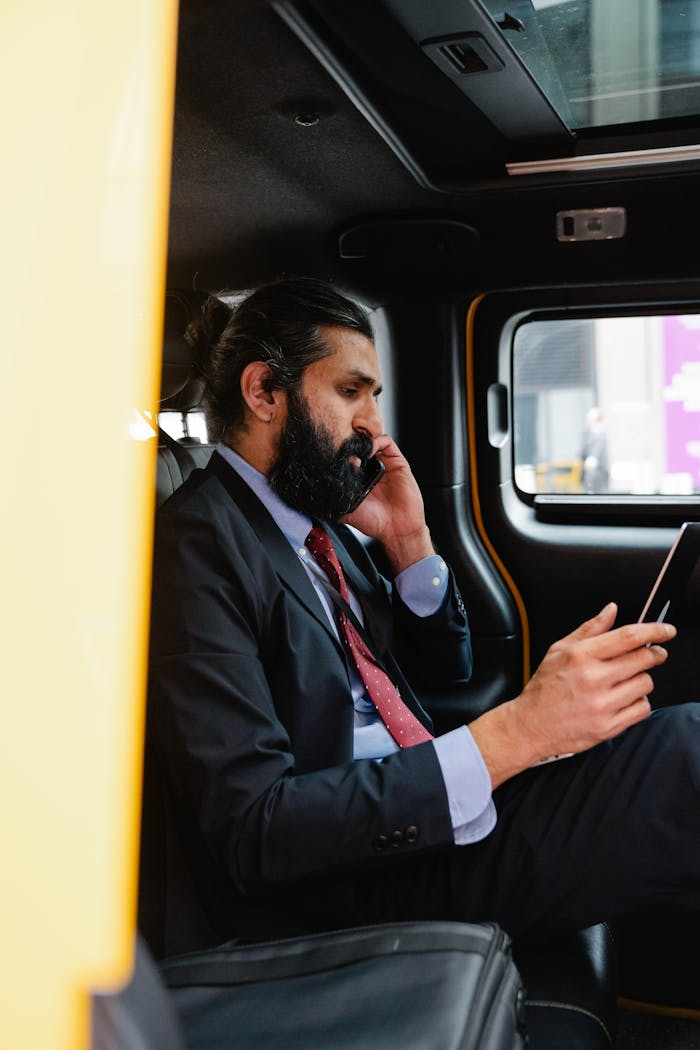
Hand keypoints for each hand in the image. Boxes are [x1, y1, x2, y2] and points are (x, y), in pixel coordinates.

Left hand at [341, 435, 433, 572]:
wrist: (397, 529)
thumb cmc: (373, 522)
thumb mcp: (346, 509)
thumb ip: (334, 496)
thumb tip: (321, 482)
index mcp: (356, 479)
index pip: (345, 457)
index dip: (338, 452)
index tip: (329, 452)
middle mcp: (369, 469)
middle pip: (357, 446)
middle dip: (348, 443)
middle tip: (340, 444)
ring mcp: (383, 464)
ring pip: (370, 441)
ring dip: (361, 441)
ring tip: (353, 447)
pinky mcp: (397, 462)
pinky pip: (386, 442)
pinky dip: (376, 441)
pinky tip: (368, 450)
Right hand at [470, 603, 675, 786]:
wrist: (531, 726)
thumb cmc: (544, 688)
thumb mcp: (559, 650)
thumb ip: (589, 629)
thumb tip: (610, 611)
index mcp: (581, 656)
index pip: (628, 637)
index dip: (654, 631)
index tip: (666, 630)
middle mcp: (593, 679)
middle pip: (644, 659)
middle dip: (653, 655)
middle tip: (651, 655)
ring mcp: (602, 704)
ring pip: (645, 684)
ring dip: (641, 680)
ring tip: (625, 681)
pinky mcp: (609, 726)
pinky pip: (642, 709)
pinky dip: (639, 703)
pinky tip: (624, 699)